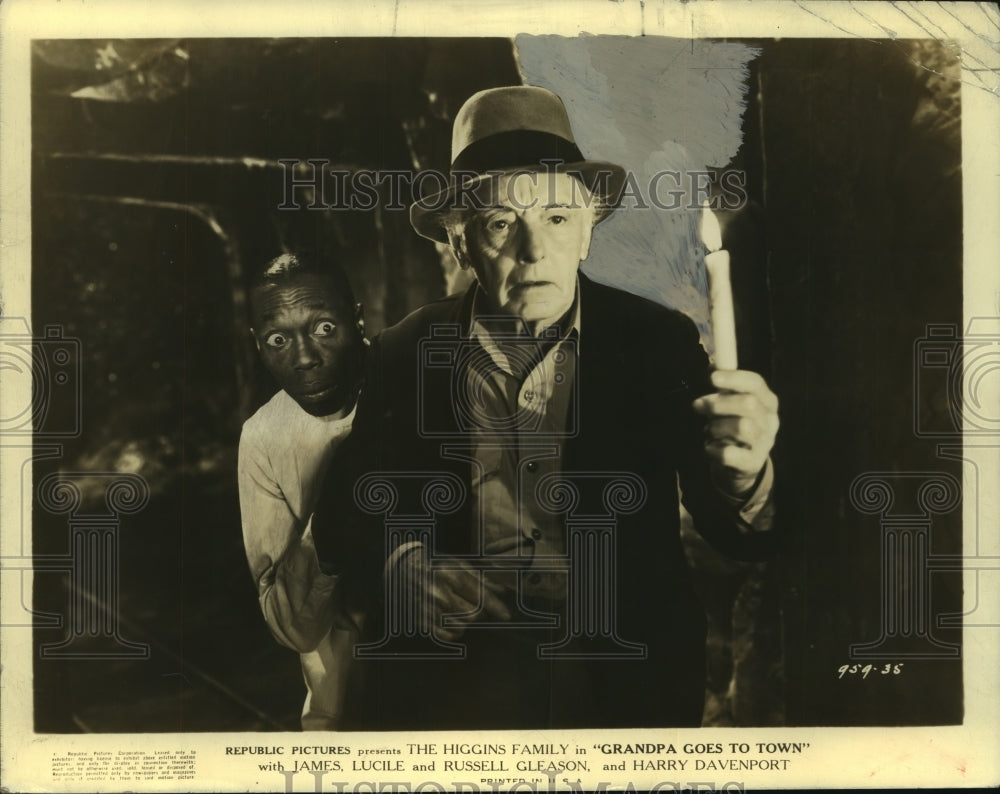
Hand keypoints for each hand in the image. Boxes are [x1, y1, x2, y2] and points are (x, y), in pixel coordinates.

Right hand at [392, 546, 510, 641]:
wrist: (407, 570)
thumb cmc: (437, 566)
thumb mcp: (459, 565)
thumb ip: (481, 579)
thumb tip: (502, 590)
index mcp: (450, 575)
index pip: (480, 596)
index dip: (496, 607)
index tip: (506, 615)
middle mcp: (439, 593)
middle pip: (473, 614)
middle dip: (481, 612)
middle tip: (478, 605)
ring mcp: (430, 608)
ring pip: (462, 626)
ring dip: (468, 621)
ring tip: (464, 609)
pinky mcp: (423, 620)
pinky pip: (447, 635)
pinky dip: (456, 631)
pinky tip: (454, 620)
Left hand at [692, 369, 778, 497]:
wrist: (741, 465)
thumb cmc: (733, 426)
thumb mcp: (732, 405)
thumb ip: (725, 388)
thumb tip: (713, 366)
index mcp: (767, 401)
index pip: (756, 383)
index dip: (734, 378)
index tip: (712, 377)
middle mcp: (770, 421)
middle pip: (748, 403)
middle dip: (718, 403)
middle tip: (698, 405)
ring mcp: (765, 443)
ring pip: (741, 427)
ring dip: (716, 427)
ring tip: (709, 430)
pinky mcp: (753, 463)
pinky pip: (729, 453)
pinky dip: (713, 449)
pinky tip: (711, 447)